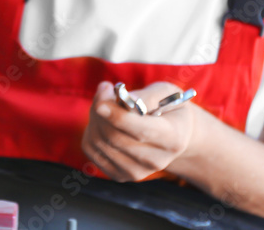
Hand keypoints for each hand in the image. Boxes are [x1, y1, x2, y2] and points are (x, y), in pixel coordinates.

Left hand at [81, 81, 196, 181]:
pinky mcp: (119, 175)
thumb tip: (123, 98)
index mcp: (173, 139)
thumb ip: (145, 95)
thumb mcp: (165, 93)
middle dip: (101, 109)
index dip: (118, 117)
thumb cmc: (168, 108)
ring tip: (106, 103)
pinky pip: (91, 150)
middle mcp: (156, 161)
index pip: (141, 131)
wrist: (173, 137)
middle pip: (115, 137)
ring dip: (95, 118)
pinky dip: (90, 131)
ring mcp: (137, 172)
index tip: (100, 104)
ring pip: (100, 142)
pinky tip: (102, 120)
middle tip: (104, 90)